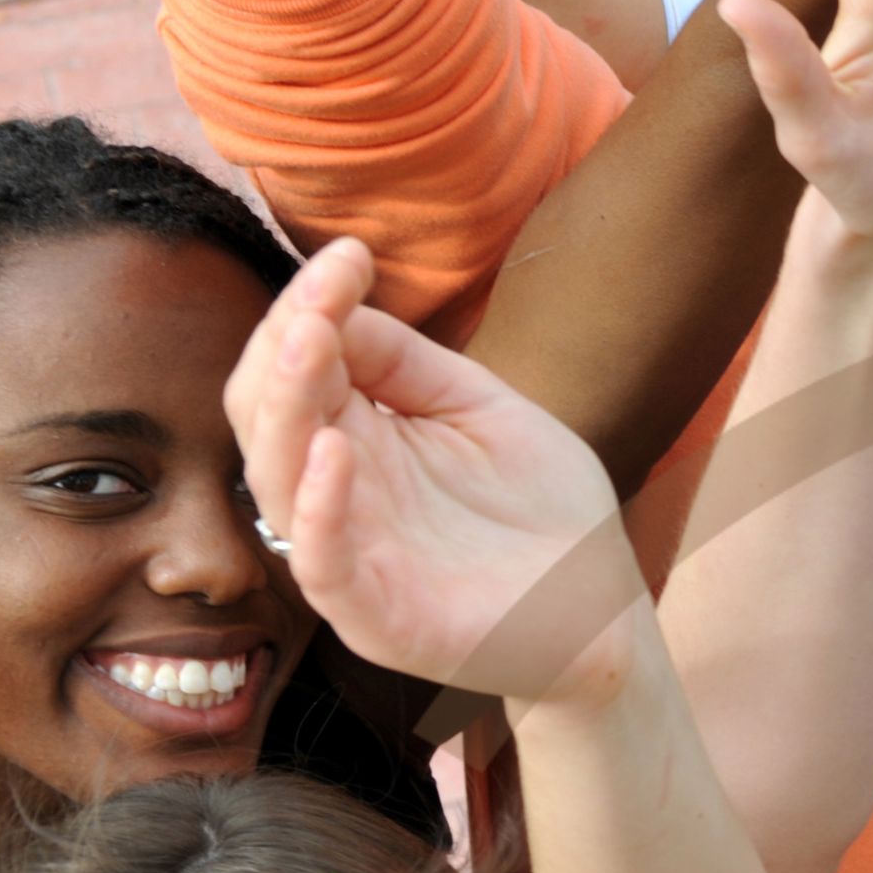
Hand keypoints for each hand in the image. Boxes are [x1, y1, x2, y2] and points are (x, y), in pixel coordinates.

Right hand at [225, 237, 637, 703]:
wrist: (605, 610)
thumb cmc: (544, 511)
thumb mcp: (480, 408)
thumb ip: (407, 362)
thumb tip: (337, 300)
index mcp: (357, 439)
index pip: (298, 367)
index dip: (308, 309)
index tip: (348, 255)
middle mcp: (337, 495)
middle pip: (267, 417)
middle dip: (283, 349)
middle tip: (320, 299)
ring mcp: (352, 557)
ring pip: (279, 482)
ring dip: (287, 410)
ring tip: (309, 345)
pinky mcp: (376, 617)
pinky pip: (321, 566)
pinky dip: (320, 510)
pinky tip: (337, 450)